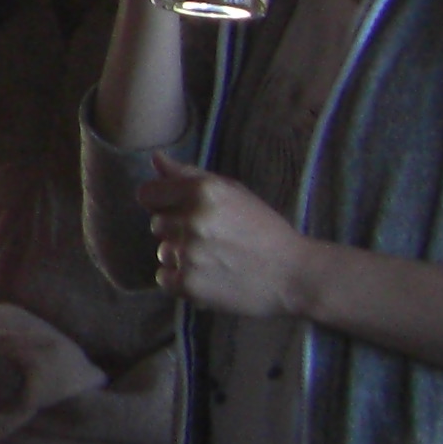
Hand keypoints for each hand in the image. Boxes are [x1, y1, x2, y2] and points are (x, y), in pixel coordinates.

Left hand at [140, 153, 316, 316]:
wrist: (294, 274)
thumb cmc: (265, 229)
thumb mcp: (232, 192)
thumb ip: (189, 175)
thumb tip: (156, 159)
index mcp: (202, 191)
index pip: (147, 194)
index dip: (162, 203)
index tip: (182, 212)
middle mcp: (192, 220)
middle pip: (156, 224)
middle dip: (178, 230)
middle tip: (212, 238)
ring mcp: (188, 254)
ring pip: (162, 252)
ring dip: (181, 256)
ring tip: (215, 259)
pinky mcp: (188, 284)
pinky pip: (164, 278)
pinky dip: (181, 280)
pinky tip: (209, 276)